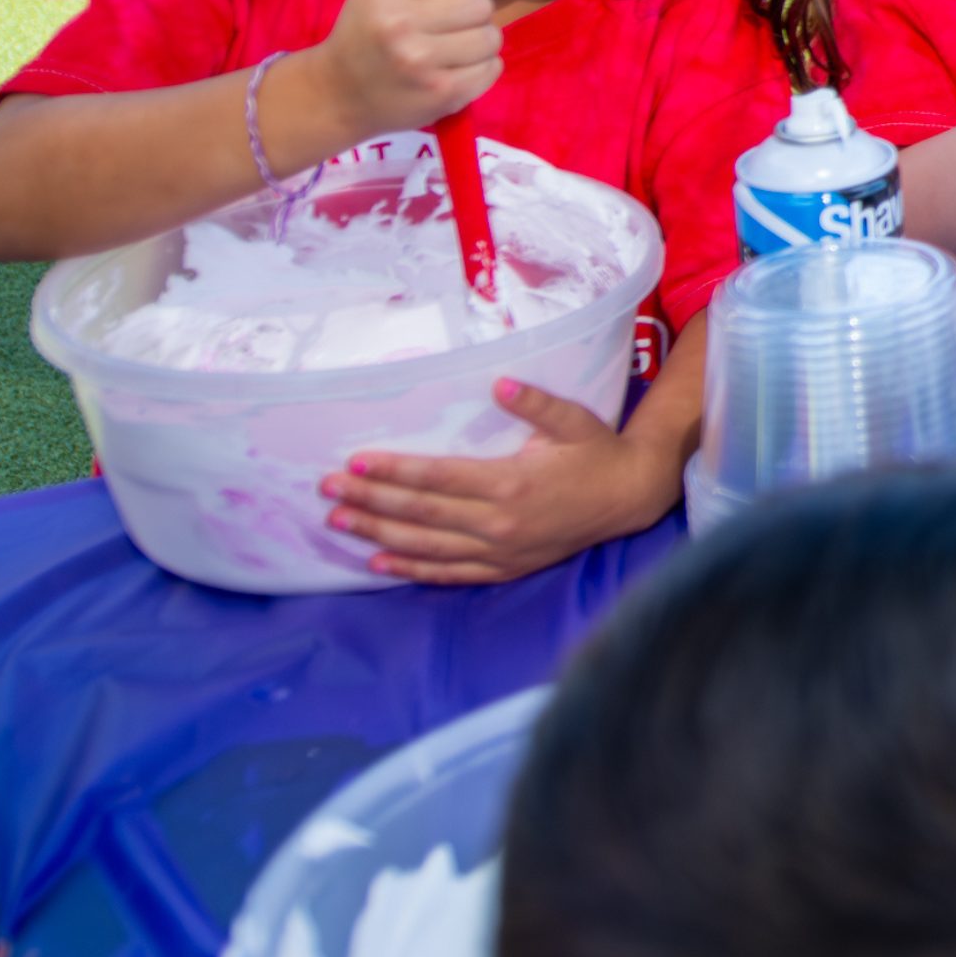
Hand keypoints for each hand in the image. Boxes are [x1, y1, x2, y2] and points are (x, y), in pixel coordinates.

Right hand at [310, 0, 501, 137]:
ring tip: (460, 46)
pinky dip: (482, 67)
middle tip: (458, 21)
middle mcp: (402, 24)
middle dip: (475, 10)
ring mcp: (423, 61)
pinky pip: (491, 68)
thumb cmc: (362, 33)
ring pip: (491, 37)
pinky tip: (460, 67)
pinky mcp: (442, 93)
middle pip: (480, 3)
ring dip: (481, 40)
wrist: (338, 93)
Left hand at [319, 379, 678, 583]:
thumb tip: (499, 382)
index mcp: (511, 483)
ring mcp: (500, 551)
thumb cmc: (597, 452)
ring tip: (338, 521)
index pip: (437, 477)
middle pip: (421, 513)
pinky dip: (411, 569)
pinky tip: (378, 561)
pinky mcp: (505, 568)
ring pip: (426, 545)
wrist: (629, 497)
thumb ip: (535, 403)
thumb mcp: (573, 420)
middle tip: (326, 490)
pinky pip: (449, 573)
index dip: (394, 470)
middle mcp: (499, 522)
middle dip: (370, 500)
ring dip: (378, 533)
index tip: (355, 461)